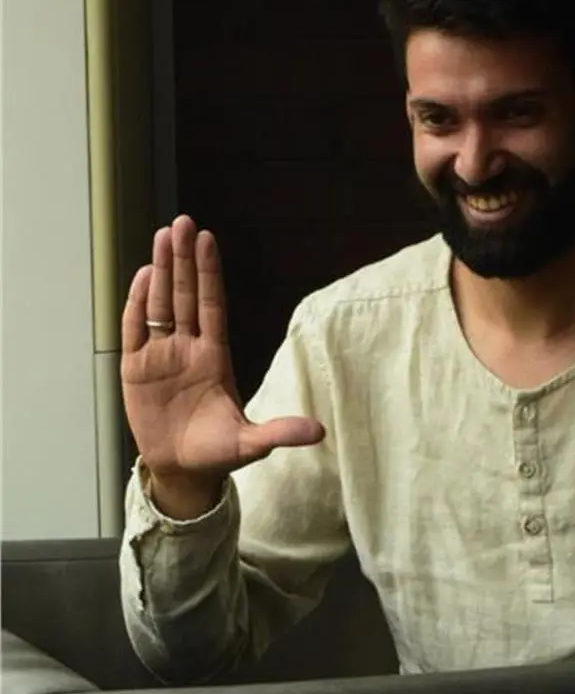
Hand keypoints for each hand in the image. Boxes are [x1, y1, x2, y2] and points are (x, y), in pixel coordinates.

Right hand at [121, 216, 323, 512]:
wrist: (182, 470)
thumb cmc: (216, 452)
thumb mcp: (250, 443)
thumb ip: (280, 433)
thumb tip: (320, 432)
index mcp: (215, 357)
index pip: (212, 305)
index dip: (210, 273)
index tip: (208, 239)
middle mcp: (188, 348)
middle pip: (185, 295)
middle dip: (184, 260)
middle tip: (181, 223)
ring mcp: (161, 356)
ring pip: (160, 305)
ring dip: (161, 271)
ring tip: (162, 237)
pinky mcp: (136, 369)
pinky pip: (134, 330)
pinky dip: (136, 303)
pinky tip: (143, 276)